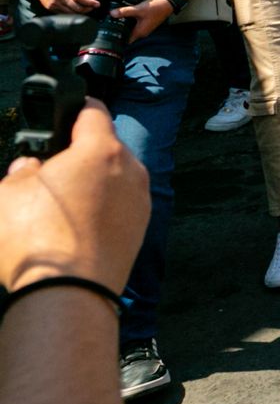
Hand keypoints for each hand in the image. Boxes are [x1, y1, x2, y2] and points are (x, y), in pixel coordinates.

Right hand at [0, 103, 148, 291]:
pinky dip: (102, 208)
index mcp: (101, 150)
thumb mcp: (5, 194)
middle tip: (50, 172)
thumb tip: (30, 168)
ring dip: (92, 183)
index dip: (76, 108)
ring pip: (115, 178)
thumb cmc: (35, 239)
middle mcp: (131, 170)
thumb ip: (20, 172)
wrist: (68, 294)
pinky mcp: (141, 228)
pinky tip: (75, 226)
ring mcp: (140, 200)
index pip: (94, 112)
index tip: (67, 112)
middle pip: (105, 148)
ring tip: (59, 204)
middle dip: (79, 155)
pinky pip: (120, 205)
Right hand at [20, 0, 108, 13]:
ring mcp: (53, 3)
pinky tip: (78, 12)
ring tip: (88, 10)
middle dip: (87, 9)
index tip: (97, 4)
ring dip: (81, 13)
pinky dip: (72, 14)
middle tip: (94, 8)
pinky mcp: (50, 8)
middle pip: (76, 7)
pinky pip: (64, 14)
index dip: (89, 2)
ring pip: (70, 12)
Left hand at [110, 0, 173, 43]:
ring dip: (125, 25)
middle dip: (119, 30)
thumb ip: (125, 11)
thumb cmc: (156, 8)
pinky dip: (130, 21)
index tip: (109, 35)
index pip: (125, 41)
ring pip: (131, 29)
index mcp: (140, 32)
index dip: (117, 39)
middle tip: (109, 25)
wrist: (167, 4)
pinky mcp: (146, 23)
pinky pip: (135, 24)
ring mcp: (144, 27)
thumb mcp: (139, 9)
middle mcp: (142, 32)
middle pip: (127, 35)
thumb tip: (112, 13)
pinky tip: (127, 15)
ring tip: (116, 19)